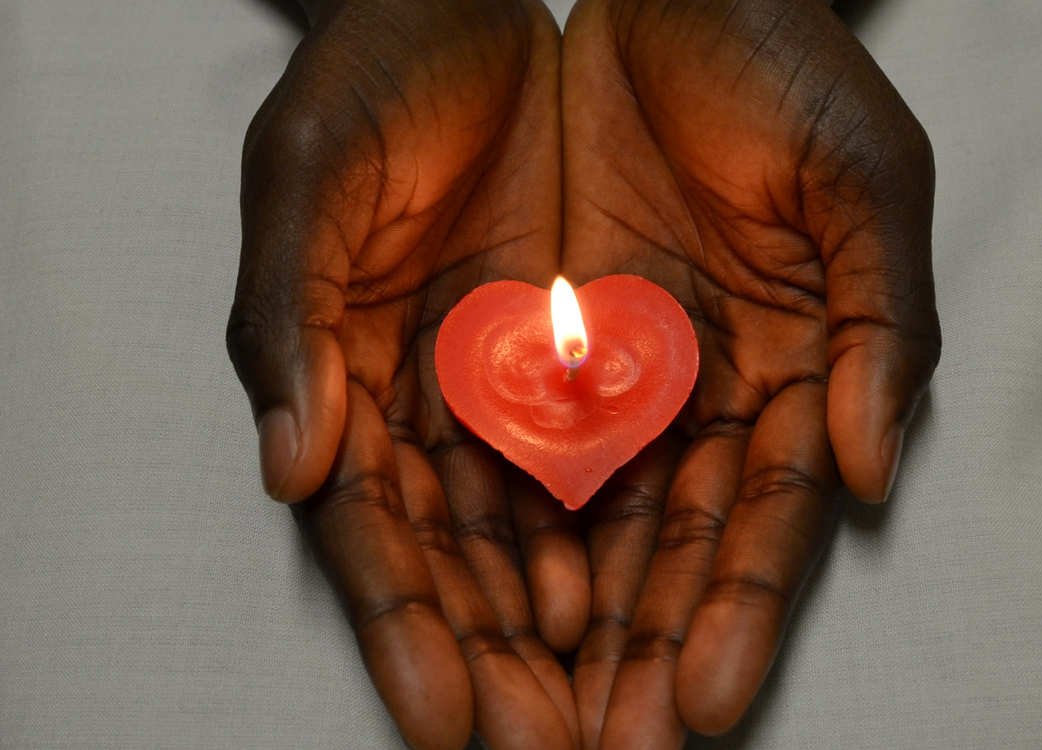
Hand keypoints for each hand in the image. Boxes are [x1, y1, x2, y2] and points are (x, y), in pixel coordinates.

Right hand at [225, 1, 579, 747]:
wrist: (471, 5)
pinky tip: (650, 599)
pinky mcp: (602, 342)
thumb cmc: (369, 73)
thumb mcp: (304, 174)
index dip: (406, 629)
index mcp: (351, 374)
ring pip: (553, 524)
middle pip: (472, 557)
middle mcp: (438, 397)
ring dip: (585, 623)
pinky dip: (635, 526)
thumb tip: (286, 470)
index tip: (442, 722)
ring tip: (621, 712)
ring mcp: (524, 378)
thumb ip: (283, 319)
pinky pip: (624, 449)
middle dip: (509, 661)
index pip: (378, 531)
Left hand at [559, 0, 940, 745]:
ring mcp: (608, 373)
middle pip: (662, 550)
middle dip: (630, 654)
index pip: (761, 522)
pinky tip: (474, 597)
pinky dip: (488, 518)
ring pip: (576, 519)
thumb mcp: (867, 183)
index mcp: (789, 373)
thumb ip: (884, 328)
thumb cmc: (788, 73)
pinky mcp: (526, 335)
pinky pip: (500, 438)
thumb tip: (871, 471)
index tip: (699, 701)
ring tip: (520, 710)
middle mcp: (695, 394)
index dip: (735, 614)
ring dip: (551, 619)